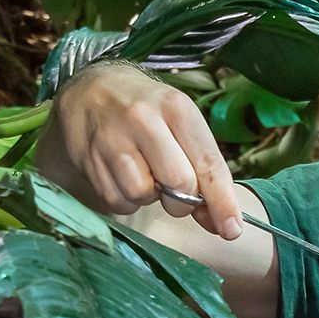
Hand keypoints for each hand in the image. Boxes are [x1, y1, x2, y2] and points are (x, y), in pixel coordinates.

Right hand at [41, 61, 243, 239]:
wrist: (90, 87)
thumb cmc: (149, 112)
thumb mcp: (182, 126)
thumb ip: (204, 172)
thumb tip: (223, 224)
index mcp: (177, 109)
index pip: (208, 165)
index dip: (223, 203)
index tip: (232, 230)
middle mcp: (143, 119)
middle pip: (179, 184)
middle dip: (183, 200)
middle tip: (175, 191)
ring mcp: (110, 137)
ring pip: (143, 194)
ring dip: (150, 198)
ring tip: (144, 174)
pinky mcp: (86, 156)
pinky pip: (117, 200)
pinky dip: (126, 199)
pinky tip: (122, 176)